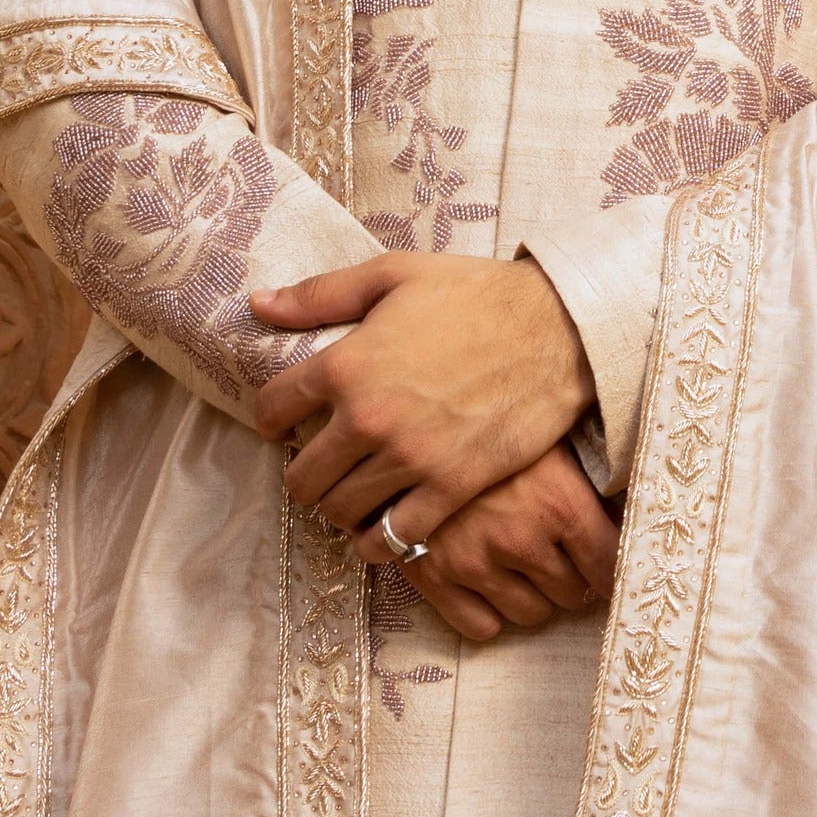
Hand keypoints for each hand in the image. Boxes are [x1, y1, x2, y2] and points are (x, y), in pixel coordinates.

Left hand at [248, 251, 595, 548]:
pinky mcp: (450, 488)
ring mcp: (410, 459)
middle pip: (301, 478)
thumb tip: (258, 304)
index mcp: (347, 364)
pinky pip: (393, 539)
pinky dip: (378, 541)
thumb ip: (320, 295)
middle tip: (323, 462)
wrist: (558, 328)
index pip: (272, 410)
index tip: (286, 420)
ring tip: (353, 491)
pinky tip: (382, 526)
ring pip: (339, 513)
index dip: (272, 417)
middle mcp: (369, 419)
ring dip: (338, 507)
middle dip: (303, 472)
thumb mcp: (394, 275)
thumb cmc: (475, 294)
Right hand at [381, 442, 618, 642]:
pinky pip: (480, 627)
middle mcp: (520, 539)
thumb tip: (623, 517)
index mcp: (559, 502)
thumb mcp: (549, 438)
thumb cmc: (490, 419)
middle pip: (572, 594)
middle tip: (560, 556)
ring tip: (524, 566)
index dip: (612, 569)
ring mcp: (474, 563)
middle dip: (571, 577)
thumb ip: (589, 481)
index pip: (609, 565)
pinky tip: (490, 582)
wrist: (407, 419)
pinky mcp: (433, 577)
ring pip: (530, 615)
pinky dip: (490, 612)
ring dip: (534, 596)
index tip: (608, 566)